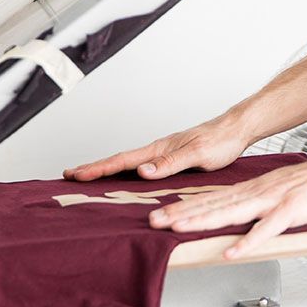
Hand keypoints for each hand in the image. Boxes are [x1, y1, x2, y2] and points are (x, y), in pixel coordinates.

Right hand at [64, 120, 251, 180]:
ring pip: (128, 162)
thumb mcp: (197, 155)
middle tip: (70, 175)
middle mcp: (157, 150)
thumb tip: (143, 171)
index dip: (99, 169)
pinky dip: (126, 171)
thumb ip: (171, 164)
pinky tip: (124, 177)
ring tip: (88, 176)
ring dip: (107, 170)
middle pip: (119, 160)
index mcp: (160, 149)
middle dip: (94, 168)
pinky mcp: (171, 158)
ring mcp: (163, 153)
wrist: (236, 130)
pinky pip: (141, 165)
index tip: (77, 175)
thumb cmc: (220, 141)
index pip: (123, 160)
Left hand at [148, 146, 306, 259]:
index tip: (162, 214)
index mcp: (255, 190)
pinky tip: (231, 251)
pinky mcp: (292, 210)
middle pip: (213, 204)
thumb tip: (242, 219)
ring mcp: (274, 201)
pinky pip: (266, 229)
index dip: (185, 207)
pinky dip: (248, 241)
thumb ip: (261, 205)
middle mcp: (258, 193)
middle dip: (181, 213)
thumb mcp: (282, 192)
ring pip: (231, 213)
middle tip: (153, 221)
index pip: (213, 199)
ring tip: (178, 229)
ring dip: (202, 221)